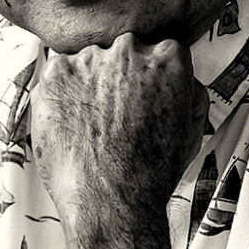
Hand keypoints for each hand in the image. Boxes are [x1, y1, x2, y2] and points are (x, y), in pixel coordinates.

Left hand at [31, 33, 208, 248]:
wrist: (109, 199)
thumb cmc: (151, 172)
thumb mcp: (192, 130)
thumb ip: (192, 93)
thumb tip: (185, 80)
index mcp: (168, 57)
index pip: (158, 49)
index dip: (148, 76)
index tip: (141, 95)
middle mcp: (129, 49)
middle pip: (121, 50)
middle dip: (118, 75)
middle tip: (114, 113)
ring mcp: (89, 59)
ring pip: (87, 61)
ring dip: (87, 84)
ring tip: (91, 125)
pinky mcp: (55, 74)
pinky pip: (58, 75)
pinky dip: (61, 95)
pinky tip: (71, 124)